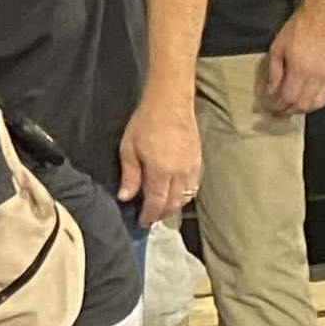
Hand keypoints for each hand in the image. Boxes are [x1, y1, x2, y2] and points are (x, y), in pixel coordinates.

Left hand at [117, 96, 202, 227]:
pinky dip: (184, 195)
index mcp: (161, 171)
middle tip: (150, 217)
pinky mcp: (198, 161)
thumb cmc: (145, 123)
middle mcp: (180, 173)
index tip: (142, 222)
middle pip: (173, 203)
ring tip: (161, 208)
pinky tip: (175, 194)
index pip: (156, 202)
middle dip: (161, 214)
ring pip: (186, 197)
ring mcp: (192, 167)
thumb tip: (125, 198)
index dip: (149, 215)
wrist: (170, 104)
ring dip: (174, 206)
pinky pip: (194, 186)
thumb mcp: (129, 149)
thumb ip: (129, 176)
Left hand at [262, 2, 324, 117]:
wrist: (322, 15)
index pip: (287, 98)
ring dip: (303, 109)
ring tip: (291, 107)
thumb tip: (271, 89)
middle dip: (288, 111)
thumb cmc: (302, 26)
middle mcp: (317, 74)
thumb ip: (274, 72)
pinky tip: (310, 99)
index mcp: (301, 69)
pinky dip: (319, 101)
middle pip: (302, 104)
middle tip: (278, 111)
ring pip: (317, 103)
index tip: (270, 108)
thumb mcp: (277, 48)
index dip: (277, 107)